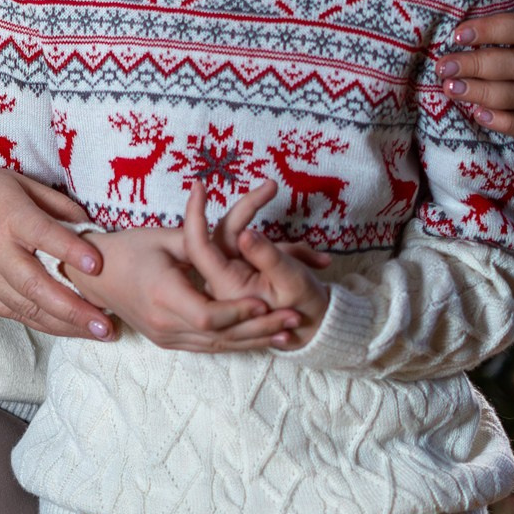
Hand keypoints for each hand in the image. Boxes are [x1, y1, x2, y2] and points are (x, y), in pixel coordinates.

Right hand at [0, 159, 111, 339]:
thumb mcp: (18, 182)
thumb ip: (55, 204)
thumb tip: (91, 227)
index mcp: (10, 215)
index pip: (44, 235)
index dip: (71, 252)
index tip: (99, 266)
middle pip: (36, 286)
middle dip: (74, 309)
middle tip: (106, 326)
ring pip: (26, 307)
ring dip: (63, 323)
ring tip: (95, 332)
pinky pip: (10, 312)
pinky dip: (39, 321)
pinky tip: (64, 327)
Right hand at [76, 212, 307, 351]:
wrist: (94, 276)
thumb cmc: (129, 248)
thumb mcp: (164, 238)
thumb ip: (202, 241)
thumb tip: (240, 236)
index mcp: (162, 294)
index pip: (210, 314)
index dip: (240, 311)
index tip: (269, 302)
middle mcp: (163, 322)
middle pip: (220, 334)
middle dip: (260, 328)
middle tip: (295, 320)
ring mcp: (164, 336)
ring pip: (217, 345)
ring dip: (254, 340)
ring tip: (288, 333)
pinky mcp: (166, 341)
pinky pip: (206, 346)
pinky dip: (235, 343)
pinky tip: (261, 338)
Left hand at [196, 179, 329, 345]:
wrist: (317, 328)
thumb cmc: (306, 307)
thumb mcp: (292, 280)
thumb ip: (267, 256)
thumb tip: (246, 232)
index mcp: (226, 286)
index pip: (199, 245)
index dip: (195, 214)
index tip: (199, 184)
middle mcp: (222, 281)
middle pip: (224, 234)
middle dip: (250, 208)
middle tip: (272, 187)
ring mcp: (232, 276)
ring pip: (241, 239)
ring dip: (275, 236)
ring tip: (314, 255)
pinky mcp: (244, 272)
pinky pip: (254, 248)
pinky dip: (281, 247)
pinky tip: (313, 260)